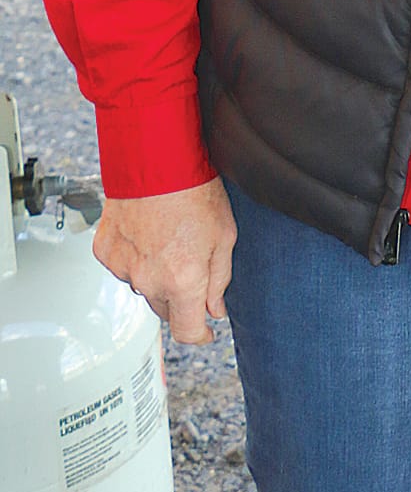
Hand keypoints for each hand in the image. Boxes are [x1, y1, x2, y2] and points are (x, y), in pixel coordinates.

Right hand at [92, 178, 236, 344]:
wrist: (156, 157)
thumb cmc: (195, 189)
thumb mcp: (224, 235)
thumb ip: (220, 279)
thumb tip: (215, 308)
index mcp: (182, 281)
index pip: (187, 332)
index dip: (200, 334)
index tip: (206, 329)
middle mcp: (148, 281)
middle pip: (165, 309)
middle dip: (180, 298)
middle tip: (190, 265)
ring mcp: (122, 267)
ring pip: (142, 286)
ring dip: (155, 275)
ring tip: (168, 238)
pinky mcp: (105, 251)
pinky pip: (122, 265)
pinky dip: (134, 256)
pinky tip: (147, 231)